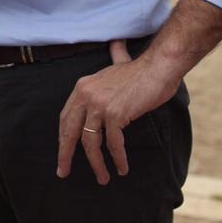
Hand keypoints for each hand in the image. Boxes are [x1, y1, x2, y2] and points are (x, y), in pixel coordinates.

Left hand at [56, 40, 181, 184]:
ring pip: (90, 141)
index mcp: (82, 87)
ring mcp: (99, 104)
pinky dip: (117, 158)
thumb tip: (116, 44)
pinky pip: (113, 143)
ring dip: (96, 164)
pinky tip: (122, 168)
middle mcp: (86, 95)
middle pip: (69, 131)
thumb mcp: (118, 64)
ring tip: (102, 178)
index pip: (66, 117)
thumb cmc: (141, 70)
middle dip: (65, 154)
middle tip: (63, 172)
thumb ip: (114, 56)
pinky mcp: (115, 113)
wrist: (159, 67)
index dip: (63, 137)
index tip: (62, 153)